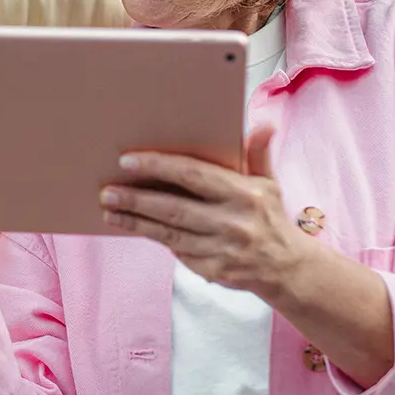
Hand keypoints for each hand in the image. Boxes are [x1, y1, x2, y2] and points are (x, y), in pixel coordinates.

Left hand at [99, 126, 311, 298]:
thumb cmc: (269, 216)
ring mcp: (221, 249)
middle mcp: (233, 222)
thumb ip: (258, 153)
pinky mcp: (211, 270)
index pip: (194, 175)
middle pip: (174, 208)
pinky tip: (130, 225)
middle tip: (106, 190)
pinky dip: (152, 235)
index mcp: (245, 194)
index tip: (127, 160)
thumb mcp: (268, 182)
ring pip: (169, 232)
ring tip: (108, 209)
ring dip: (135, 220)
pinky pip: (175, 249)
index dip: (159, 166)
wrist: (287, 268)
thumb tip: (264, 124)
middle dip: (137, 199)